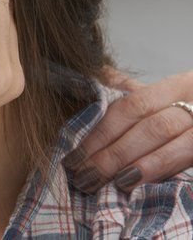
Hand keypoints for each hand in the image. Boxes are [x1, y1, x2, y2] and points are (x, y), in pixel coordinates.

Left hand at [64, 70, 192, 191]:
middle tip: (85, 177)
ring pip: (170, 142)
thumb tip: (97, 73)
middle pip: (148, 126)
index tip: (75, 156)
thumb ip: (134, 90)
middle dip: (113, 154)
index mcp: (178, 85)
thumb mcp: (168, 93)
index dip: (101, 133)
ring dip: (137, 165)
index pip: (131, 106)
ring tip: (110, 182)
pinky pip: (190, 157)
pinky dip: (163, 170)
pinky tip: (141, 183)